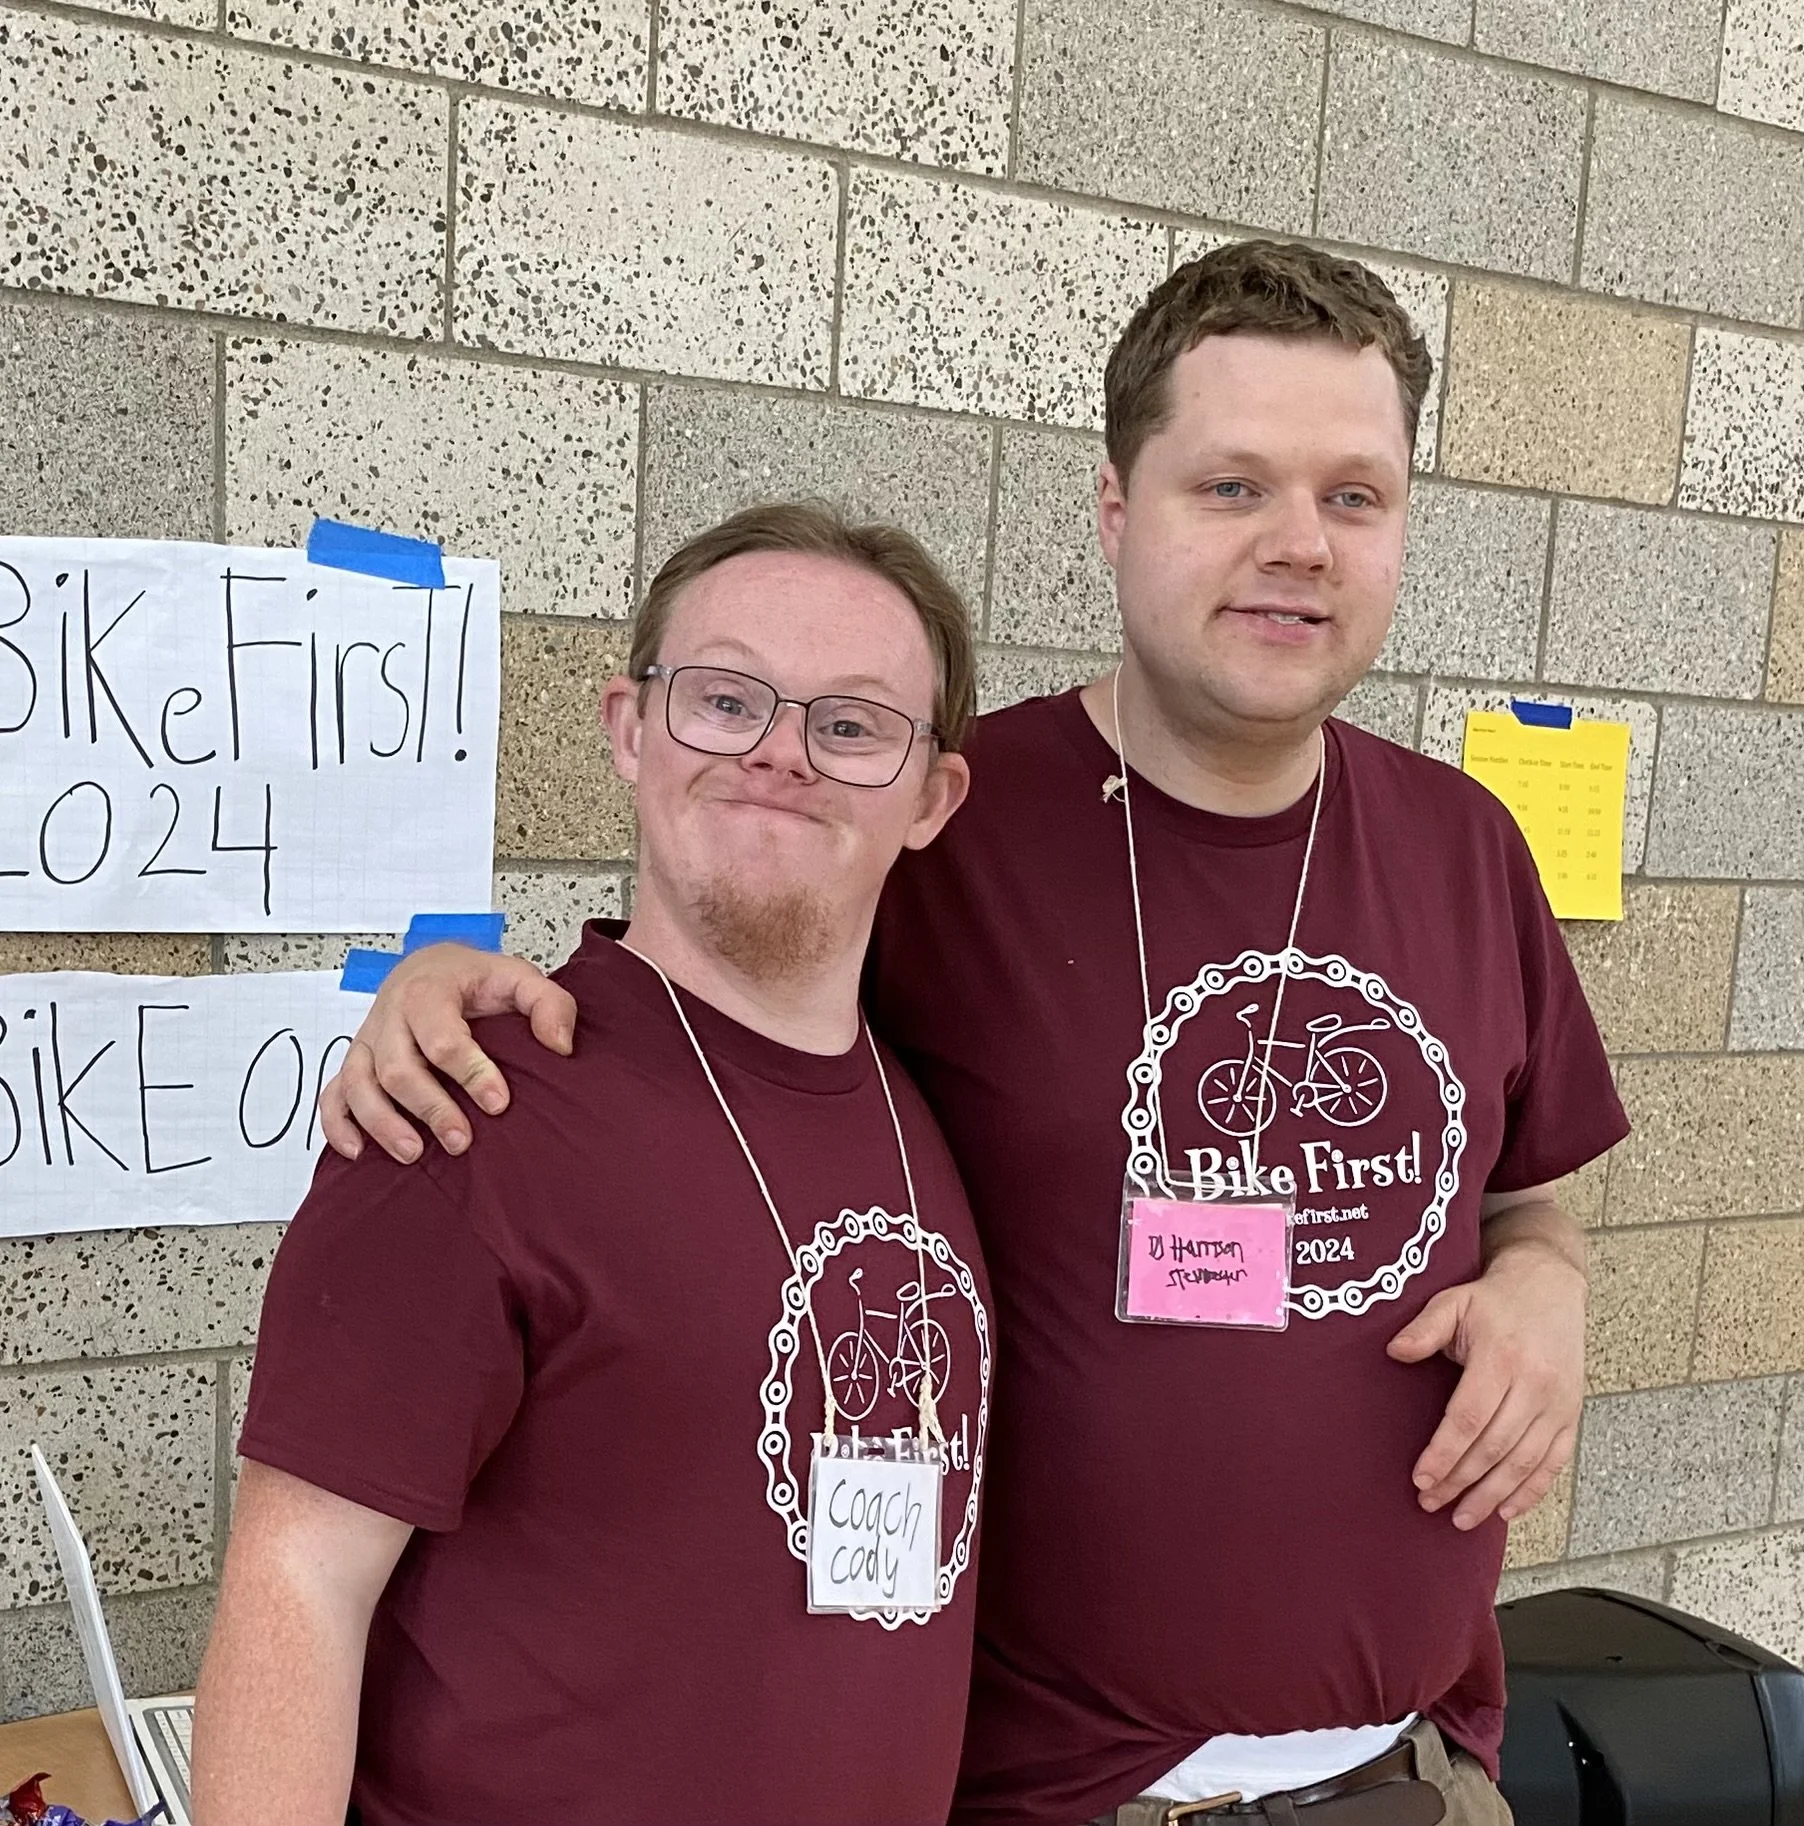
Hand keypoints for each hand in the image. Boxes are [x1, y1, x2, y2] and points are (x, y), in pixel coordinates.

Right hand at [318, 944, 577, 1163]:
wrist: (432, 965)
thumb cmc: (476, 979)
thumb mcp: (520, 977)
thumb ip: (549, 1003)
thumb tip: (559, 1046)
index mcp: (429, 990)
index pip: (443, 1037)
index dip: (471, 1072)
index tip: (499, 1104)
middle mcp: (390, 1015)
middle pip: (398, 1068)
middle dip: (430, 1108)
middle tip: (462, 1140)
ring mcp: (367, 1039)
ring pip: (359, 1084)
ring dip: (383, 1123)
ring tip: (414, 1154)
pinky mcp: (356, 1061)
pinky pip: (334, 1094)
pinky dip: (339, 1125)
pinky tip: (359, 1153)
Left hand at [1387, 1230, 1585, 1531]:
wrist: (1550, 1287)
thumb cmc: (1496, 1299)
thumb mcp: (1454, 1301)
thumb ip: (1424, 1327)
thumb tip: (1395, 1351)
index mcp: (1502, 1357)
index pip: (1469, 1418)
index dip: (1445, 1452)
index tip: (1421, 1477)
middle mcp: (1535, 1384)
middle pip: (1495, 1447)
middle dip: (1460, 1481)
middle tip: (1430, 1503)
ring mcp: (1557, 1403)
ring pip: (1524, 1462)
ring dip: (1492, 1496)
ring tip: (1462, 1518)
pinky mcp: (1571, 1415)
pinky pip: (1554, 1462)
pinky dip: (1532, 1491)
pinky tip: (1507, 1511)